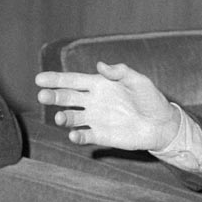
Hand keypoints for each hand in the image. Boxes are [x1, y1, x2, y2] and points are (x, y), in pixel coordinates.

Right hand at [35, 61, 178, 149]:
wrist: (161, 124)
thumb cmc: (150, 99)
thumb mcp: (138, 80)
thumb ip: (120, 72)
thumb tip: (100, 64)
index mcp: (98, 85)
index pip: (72, 81)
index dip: (56, 79)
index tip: (39, 79)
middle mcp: (93, 102)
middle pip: (66, 98)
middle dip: (53, 96)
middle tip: (42, 96)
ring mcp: (95, 119)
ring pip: (72, 118)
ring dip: (63, 118)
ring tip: (61, 118)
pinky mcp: (101, 136)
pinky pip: (84, 136)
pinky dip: (77, 136)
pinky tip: (74, 135)